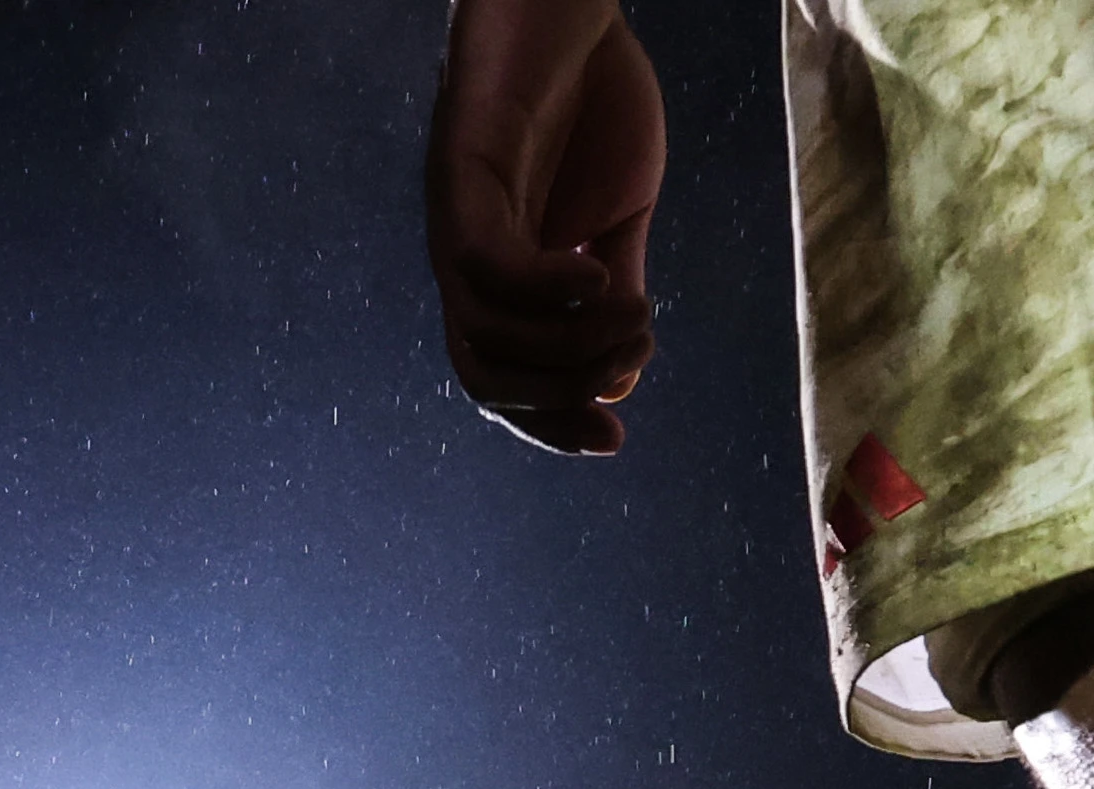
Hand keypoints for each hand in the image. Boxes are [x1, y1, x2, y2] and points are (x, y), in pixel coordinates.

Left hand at [427, 0, 663, 455]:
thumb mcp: (621, 215)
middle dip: (554, 399)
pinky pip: (489, 259)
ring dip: (568, 345)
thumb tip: (620, 379)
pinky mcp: (464, 172)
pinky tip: (600, 278)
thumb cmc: (593, 101)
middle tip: (627, 368)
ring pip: (485, 332)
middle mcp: (466, 261)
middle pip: (482, 375)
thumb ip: (616, 293)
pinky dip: (545, 287)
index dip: (551, 423)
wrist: (572, 7)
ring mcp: (459, 219)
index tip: (614, 440)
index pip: (505, 381)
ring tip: (634, 315)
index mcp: (501, 280)